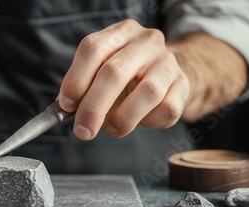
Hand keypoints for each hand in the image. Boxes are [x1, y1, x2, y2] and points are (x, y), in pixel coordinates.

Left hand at [59, 19, 189, 139]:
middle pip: (115, 72)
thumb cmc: (126, 75)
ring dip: (123, 118)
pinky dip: (148, 121)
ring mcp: (168, 62)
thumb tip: (65, 108)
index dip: (76, 79)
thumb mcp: (101, 70)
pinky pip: (166, 108)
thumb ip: (83, 85)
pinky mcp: (183, 85)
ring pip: (147, 92)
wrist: (167, 73)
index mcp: (120, 33)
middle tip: (83, 130)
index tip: (66, 105)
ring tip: (111, 129)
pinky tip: (140, 120)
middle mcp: (146, 42)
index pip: (92, 49)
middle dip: (94, 107)